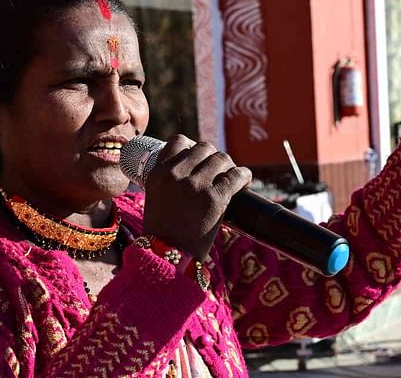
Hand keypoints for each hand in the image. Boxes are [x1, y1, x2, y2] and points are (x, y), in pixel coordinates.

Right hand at [142, 135, 251, 259]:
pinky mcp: (215, 198)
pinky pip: (236, 175)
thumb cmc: (163, 234)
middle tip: (219, 171)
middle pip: (203, 148)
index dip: (193, 147)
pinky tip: (245, 181)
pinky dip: (244, 175)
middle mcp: (176, 174)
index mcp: (158, 173)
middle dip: (213, 157)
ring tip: (231, 177)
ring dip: (228, 166)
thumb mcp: (156, 199)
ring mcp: (196, 185)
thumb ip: (169, 183)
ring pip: (221, 158)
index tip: (200, 159)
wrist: (167, 258)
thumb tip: (192, 173)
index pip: (179, 142)